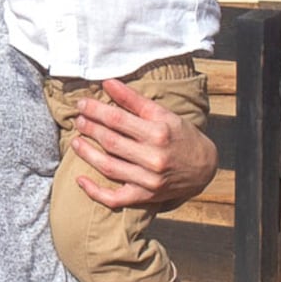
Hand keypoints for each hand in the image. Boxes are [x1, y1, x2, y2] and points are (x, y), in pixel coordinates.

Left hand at [69, 77, 216, 212]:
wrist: (204, 167)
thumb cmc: (181, 136)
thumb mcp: (163, 114)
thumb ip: (134, 100)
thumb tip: (108, 83)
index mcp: (159, 132)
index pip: (117, 119)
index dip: (95, 110)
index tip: (82, 103)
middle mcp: (154, 157)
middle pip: (111, 141)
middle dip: (90, 128)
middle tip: (78, 119)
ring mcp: (148, 180)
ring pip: (108, 167)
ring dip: (87, 154)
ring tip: (75, 141)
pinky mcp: (145, 196)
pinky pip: (115, 198)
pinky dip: (95, 191)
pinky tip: (80, 180)